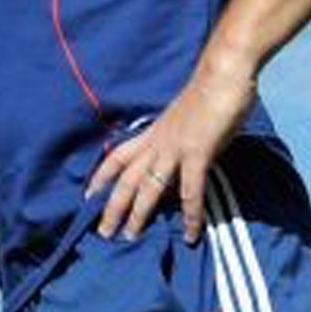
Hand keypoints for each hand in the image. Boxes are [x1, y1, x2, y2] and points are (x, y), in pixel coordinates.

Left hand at [86, 55, 257, 243]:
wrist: (222, 74)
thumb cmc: (208, 93)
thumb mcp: (184, 119)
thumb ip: (177, 137)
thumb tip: (178, 154)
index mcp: (153, 132)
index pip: (117, 156)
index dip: (101, 176)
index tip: (88, 195)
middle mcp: (157, 142)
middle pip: (126, 178)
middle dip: (112, 206)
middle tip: (101, 232)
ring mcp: (175, 148)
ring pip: (147, 186)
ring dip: (138, 214)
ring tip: (129, 238)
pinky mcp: (197, 153)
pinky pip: (190, 190)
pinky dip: (190, 215)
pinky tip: (190, 235)